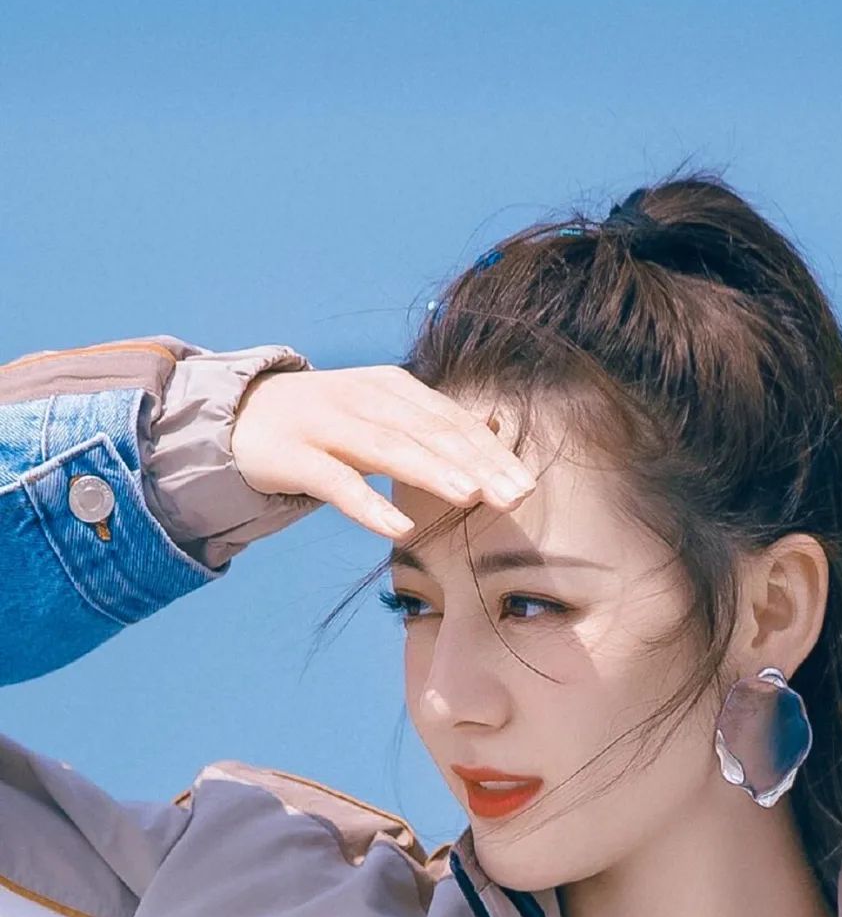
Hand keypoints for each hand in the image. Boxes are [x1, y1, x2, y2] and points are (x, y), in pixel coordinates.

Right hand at [231, 364, 535, 540]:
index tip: (527, 484)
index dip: (491, 451)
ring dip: (433, 472)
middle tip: (516, 496)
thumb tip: (491, 427)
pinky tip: (399, 529)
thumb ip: (430, 422)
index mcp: (392, 387)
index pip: (451, 420)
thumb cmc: (325, 424)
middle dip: (477, 463)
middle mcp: (364, 398)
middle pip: (429, 432)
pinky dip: (370, 505)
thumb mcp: (380, 413)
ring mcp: (325, 424)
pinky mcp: (292, 456)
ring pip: (388, 448)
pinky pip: (336, 483)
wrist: (239, 416)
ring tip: (472, 496)